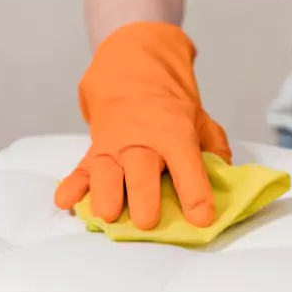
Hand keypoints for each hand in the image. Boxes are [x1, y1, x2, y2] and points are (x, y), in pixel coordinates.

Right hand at [54, 22, 231, 228]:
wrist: (132, 70)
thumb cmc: (169, 104)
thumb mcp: (200, 119)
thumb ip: (214, 147)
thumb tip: (225, 174)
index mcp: (174, 135)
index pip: (187, 165)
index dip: (195, 193)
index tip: (202, 217)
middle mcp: (142, 142)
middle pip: (142, 173)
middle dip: (143, 198)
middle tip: (147, 221)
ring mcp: (114, 147)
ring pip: (107, 173)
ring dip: (106, 194)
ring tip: (108, 214)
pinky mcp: (93, 151)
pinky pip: (79, 170)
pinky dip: (71, 186)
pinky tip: (65, 201)